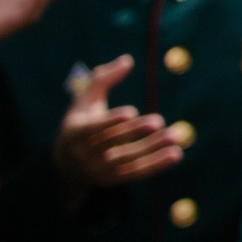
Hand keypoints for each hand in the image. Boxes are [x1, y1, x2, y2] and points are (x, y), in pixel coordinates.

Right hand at [49, 56, 181, 208]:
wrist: (66, 164)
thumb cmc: (80, 122)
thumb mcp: (84, 99)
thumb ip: (103, 78)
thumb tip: (128, 60)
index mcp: (75, 132)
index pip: (92, 129)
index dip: (110, 121)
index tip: (131, 112)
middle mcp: (84, 154)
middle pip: (113, 144)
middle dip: (136, 132)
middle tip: (159, 121)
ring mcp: (98, 169)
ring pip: (127, 160)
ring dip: (153, 149)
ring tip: (175, 137)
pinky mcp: (112, 180)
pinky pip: (135, 173)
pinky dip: (156, 165)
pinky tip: (176, 154)